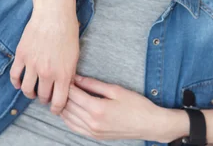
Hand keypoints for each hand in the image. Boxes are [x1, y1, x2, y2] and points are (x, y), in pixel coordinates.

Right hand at [10, 0, 78, 114]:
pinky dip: (16, 83)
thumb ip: (70, 74)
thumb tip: (66, 88)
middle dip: (44, 99)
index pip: (59, 102)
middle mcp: (47, 72)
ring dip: (30, 93)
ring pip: (27, 89)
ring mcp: (32, 65)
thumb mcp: (75, 55)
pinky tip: (19, 84)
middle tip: (45, 97)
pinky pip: (15, 76)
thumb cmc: (68, 32)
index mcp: (63, 74)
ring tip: (33, 91)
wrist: (54, 14)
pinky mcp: (21, 56)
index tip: (55, 109)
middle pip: (42, 96)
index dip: (57, 109)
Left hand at [60, 76, 183, 142]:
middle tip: (63, 83)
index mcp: (98, 109)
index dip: (68, 84)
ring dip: (63, 106)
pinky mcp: (95, 136)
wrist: (149, 124)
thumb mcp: (116, 90)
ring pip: (69, 118)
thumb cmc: (136, 105)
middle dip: (63, 94)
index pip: (74, 95)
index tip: (66, 76)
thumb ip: (94, 84)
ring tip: (63, 95)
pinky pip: (74, 128)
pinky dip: (68, 118)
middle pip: (69, 106)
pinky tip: (68, 110)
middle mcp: (93, 122)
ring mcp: (93, 132)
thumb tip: (78, 78)